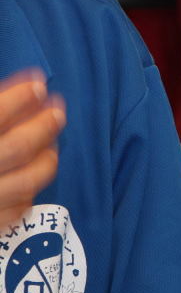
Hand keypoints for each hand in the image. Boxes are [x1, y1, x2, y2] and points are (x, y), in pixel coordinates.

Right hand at [0, 71, 63, 225]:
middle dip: (43, 126)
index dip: (19, 97)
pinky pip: (14, 210)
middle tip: (59, 111)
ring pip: (26, 181)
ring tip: (53, 144)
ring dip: (46, 160)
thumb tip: (10, 92)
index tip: (38, 83)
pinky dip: (28, 192)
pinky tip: (32, 177)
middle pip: (17, 147)